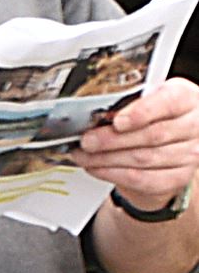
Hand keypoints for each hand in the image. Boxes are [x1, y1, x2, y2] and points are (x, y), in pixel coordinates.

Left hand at [71, 77, 198, 208]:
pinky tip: (97, 168)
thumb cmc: (157, 107)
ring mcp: (189, 154)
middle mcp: (192, 126)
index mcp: (184, 97)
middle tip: (86, 141)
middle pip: (151, 136)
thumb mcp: (148, 93)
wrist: (175, 130)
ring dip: (107, 159)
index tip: (117, 121)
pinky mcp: (179, 176)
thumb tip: (96, 111)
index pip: (166, 104)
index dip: (140, 113)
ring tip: (84, 155)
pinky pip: (145, 180)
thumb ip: (129, 99)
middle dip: (112, 140)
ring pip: (144, 160)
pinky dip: (116, 175)